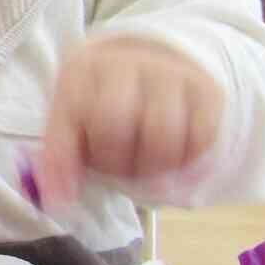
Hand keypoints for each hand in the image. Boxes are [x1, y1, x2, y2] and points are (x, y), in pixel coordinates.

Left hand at [38, 36, 222, 204]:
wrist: (153, 62)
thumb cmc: (102, 101)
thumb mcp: (71, 119)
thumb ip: (60, 158)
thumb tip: (57, 202)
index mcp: (83, 68)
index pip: (73, 117)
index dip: (74, 158)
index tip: (72, 190)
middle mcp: (126, 63)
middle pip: (116, 126)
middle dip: (115, 162)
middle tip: (118, 169)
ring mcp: (170, 73)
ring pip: (162, 136)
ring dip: (152, 167)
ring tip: (143, 166)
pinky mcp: (207, 90)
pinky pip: (200, 140)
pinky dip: (184, 162)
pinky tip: (171, 158)